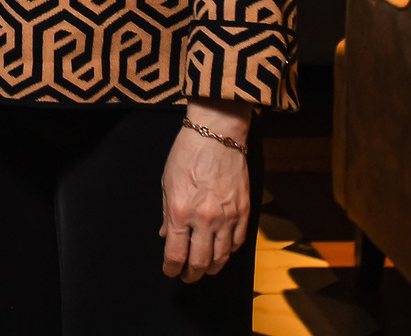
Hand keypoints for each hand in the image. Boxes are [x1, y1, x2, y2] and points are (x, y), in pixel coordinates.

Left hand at [160, 99, 251, 282]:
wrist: (216, 134)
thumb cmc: (187, 154)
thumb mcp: (167, 183)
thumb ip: (167, 214)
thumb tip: (166, 236)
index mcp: (181, 212)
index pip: (176, 254)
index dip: (172, 268)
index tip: (170, 271)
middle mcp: (205, 219)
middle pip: (200, 261)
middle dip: (192, 273)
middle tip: (187, 276)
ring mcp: (227, 217)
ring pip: (222, 256)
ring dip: (212, 266)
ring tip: (204, 268)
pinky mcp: (244, 211)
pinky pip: (238, 241)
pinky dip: (230, 251)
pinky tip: (223, 252)